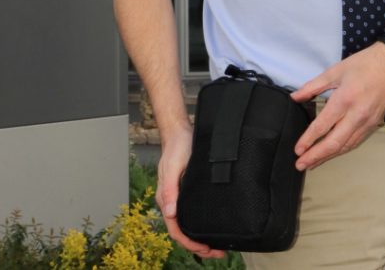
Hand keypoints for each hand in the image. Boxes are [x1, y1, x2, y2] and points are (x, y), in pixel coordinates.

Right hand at [155, 126, 227, 259]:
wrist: (180, 131)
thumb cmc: (177, 147)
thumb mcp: (174, 166)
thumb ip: (170, 189)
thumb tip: (169, 213)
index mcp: (166, 198)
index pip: (176, 229)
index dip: (190, 243)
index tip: (206, 250)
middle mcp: (171, 201)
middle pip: (182, 231)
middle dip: (199, 246)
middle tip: (219, 253)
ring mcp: (178, 197)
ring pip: (187, 224)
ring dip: (200, 238)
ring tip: (218, 246)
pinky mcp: (186, 191)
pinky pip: (191, 213)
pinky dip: (201, 224)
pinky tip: (212, 226)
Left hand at [290, 43, 384, 170]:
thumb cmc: (364, 64)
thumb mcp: (336, 70)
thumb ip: (313, 86)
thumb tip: (294, 97)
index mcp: (345, 99)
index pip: (323, 126)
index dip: (308, 140)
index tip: (297, 150)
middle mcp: (357, 115)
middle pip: (334, 142)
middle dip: (316, 156)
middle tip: (300, 165)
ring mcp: (367, 122)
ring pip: (346, 145)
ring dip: (328, 156)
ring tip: (312, 163)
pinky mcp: (374, 124)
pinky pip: (356, 141)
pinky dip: (342, 150)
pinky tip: (332, 153)